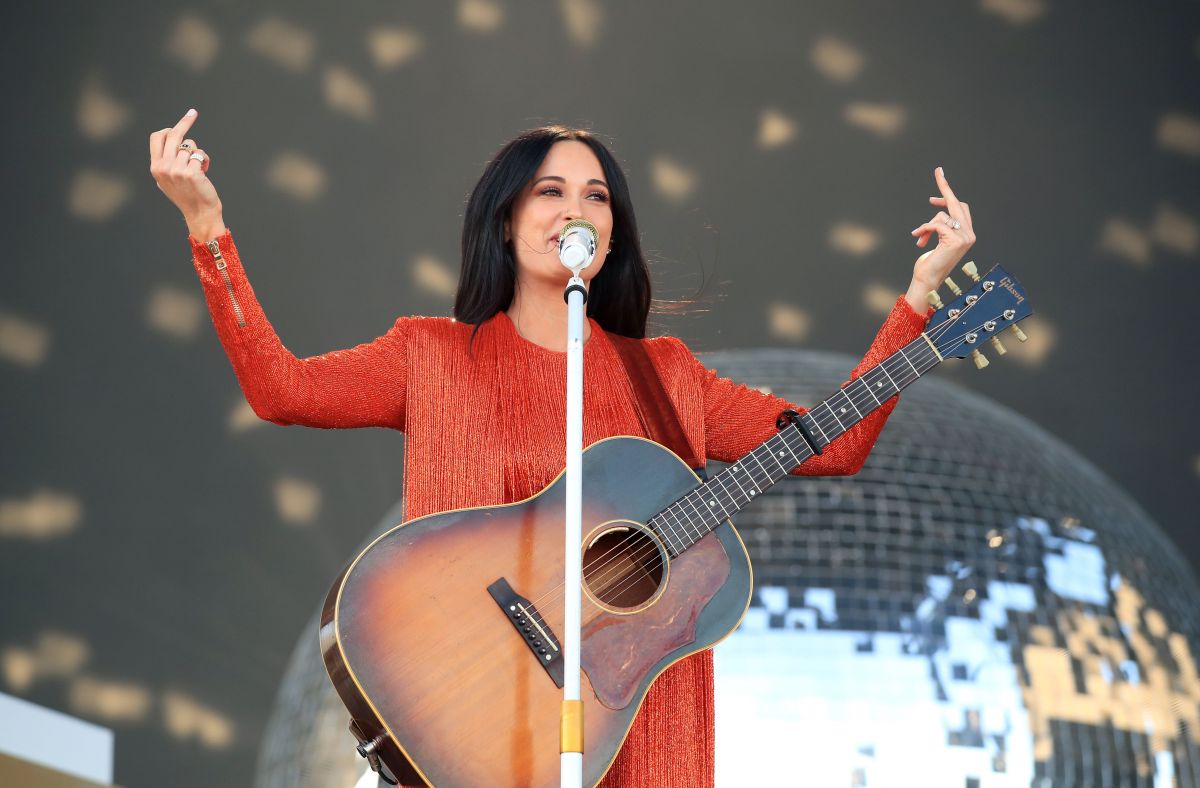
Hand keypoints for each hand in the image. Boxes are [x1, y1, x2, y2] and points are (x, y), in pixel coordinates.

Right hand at [149, 109, 224, 237]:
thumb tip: (169, 137)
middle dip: (184, 122)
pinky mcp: (191, 172)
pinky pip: (200, 154)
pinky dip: (204, 159)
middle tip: (193, 113)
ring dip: (197, 153)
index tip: (181, 121)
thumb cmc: (187, 195)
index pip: (157, 138)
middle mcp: (163, 167)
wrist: (199, 212)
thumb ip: (164, 162)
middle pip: (173, 135)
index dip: (168, 128)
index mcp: (155, 167)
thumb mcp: (167, 179)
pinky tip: (204, 171)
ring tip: (198, 168)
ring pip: (190, 146)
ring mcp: (177, 170)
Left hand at [907, 166, 975, 295]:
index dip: (949, 194)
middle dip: (945, 188)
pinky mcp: (956, 240)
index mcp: (966, 233)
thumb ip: (941, 226)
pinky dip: (925, 229)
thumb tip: (937, 207)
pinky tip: (919, 238)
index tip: (941, 177)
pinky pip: (936, 224)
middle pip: (956, 204)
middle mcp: (969, 234)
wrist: (927, 280)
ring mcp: (965, 237)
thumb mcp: (937, 240)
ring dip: (927, 226)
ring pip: (942, 216)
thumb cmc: (929, 263)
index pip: (961, 207)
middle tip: (938, 171)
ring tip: (919, 238)